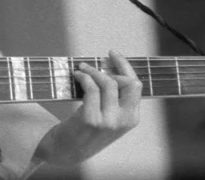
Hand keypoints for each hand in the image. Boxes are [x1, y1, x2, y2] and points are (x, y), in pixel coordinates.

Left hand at [33, 50, 141, 165]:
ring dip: (92, 70)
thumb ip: (114, 97)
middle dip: (114, 65)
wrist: (68, 150)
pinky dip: (84, 77)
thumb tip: (109, 65)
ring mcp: (108, 121)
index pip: (136, 85)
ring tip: (81, 68)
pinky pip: (91, 89)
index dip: (125, 66)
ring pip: (108, 83)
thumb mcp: (108, 115)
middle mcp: (124, 121)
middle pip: (128, 82)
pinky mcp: (91, 120)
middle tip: (98, 60)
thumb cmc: (87, 128)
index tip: (113, 54)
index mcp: (132, 118)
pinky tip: (77, 75)